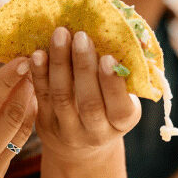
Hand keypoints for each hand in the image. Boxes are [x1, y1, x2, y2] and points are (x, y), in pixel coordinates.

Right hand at [0, 59, 36, 177]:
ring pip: (19, 134)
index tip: (20, 60)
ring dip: (30, 103)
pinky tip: (27, 100)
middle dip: (25, 88)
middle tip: (36, 62)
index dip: (5, 82)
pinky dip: (24, 121)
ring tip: (37, 76)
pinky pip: (15, 145)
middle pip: (9, 120)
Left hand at [29, 27, 141, 161]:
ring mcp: (68, 130)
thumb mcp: (127, 96)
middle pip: (89, 103)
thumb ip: (130, 70)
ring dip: (60, 63)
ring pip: (62, 97)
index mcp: (122, 123)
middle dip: (84, 67)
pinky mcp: (46, 123)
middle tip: (81, 36)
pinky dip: (39, 73)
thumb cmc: (110, 107)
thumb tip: (139, 38)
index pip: (120, 109)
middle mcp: (96, 132)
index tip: (108, 58)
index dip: (113, 85)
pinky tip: (39, 53)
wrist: (82, 143)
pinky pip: (42, 96)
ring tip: (60, 35)